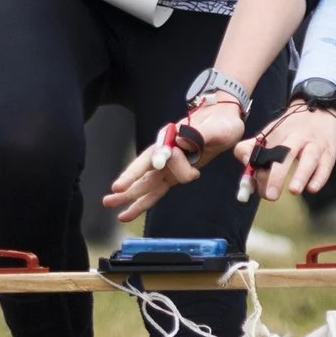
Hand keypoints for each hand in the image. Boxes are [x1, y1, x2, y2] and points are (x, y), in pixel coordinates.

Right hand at [105, 98, 245, 221]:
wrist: (225, 123)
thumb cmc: (220, 124)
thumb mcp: (215, 129)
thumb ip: (198, 136)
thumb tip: (180, 142)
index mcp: (173, 137)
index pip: (159, 151)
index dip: (149, 163)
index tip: (152, 168)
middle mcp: (165, 151)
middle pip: (145, 168)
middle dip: (129, 181)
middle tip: (115, 191)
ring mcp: (167, 165)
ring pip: (145, 183)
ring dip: (130, 195)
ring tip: (110, 205)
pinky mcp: (172, 176)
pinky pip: (155, 192)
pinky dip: (142, 203)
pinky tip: (128, 213)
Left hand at [234, 103, 335, 202]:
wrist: (319, 110)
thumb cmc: (290, 128)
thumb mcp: (268, 133)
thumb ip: (250, 148)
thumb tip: (244, 165)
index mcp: (278, 136)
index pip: (264, 154)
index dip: (257, 172)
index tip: (252, 188)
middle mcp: (296, 139)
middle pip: (286, 155)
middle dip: (277, 176)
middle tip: (270, 195)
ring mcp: (315, 145)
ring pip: (309, 158)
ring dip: (302, 175)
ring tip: (294, 190)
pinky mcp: (329, 152)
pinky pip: (326, 165)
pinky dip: (320, 177)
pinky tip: (313, 188)